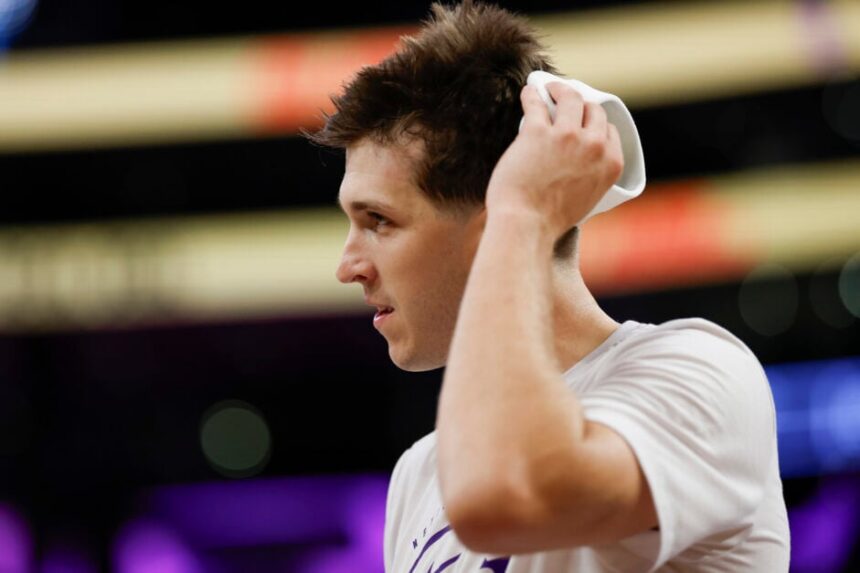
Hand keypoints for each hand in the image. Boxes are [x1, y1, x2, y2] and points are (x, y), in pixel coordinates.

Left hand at [486, 82, 623, 239]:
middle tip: (566, 101)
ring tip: (549, 89)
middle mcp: (595, 146)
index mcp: (611, 164)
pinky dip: (532, 94)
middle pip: (593, 110)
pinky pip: (536, 103)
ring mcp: (567, 136)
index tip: (584, 121)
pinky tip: (528, 92)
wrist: (527, 224)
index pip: (610, 131)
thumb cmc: (550, 219)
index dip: (596, 123)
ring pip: (569, 98)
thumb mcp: (587, 200)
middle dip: (581, 104)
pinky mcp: (538, 132)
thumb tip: (579, 163)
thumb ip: (591, 176)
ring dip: (560, 89)